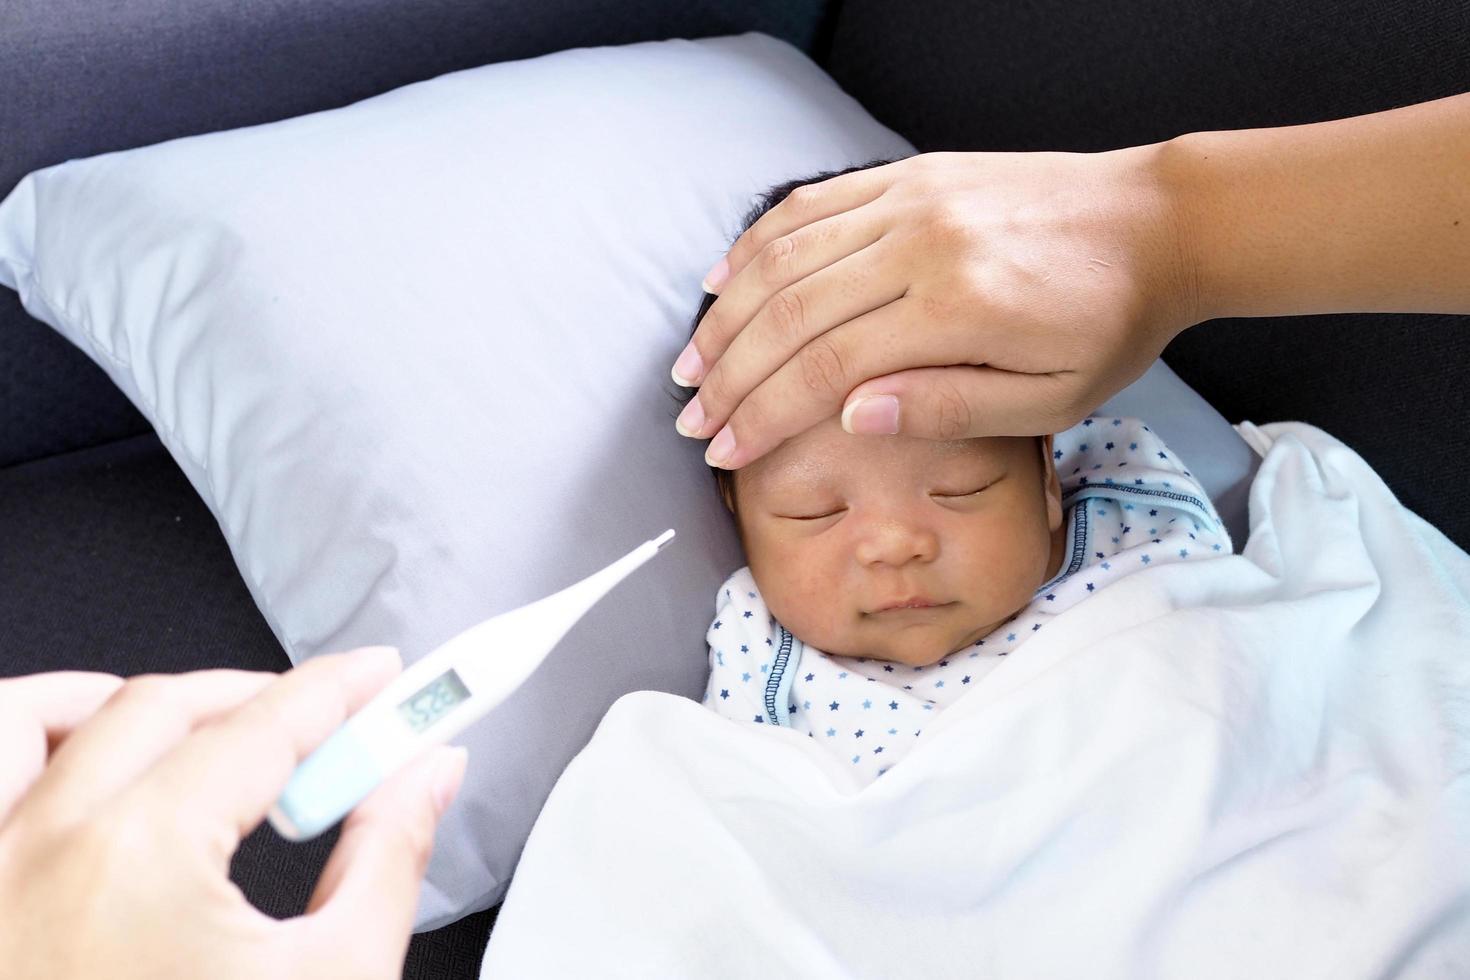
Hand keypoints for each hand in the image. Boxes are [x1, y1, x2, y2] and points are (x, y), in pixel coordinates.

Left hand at [0, 649, 467, 979]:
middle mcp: (35, 852)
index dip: (339, 689)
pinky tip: (82, 768)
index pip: (263, 725)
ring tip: (193, 726)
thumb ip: (390, 858)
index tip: (381, 680)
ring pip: (34, 717)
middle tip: (330, 729)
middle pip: (163, 705)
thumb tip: (425, 780)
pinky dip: (31, 747)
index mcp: (138, 862)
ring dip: (122, 702)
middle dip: (260, 697)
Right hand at [673, 147, 1200, 468]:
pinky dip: (759, 244)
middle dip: (730, 372)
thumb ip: (947, 409)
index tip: (723, 450)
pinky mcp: (910, 175)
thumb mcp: (1050, 399)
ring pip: (789, 254)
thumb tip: (850, 418)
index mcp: (959, 308)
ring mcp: (911, 199)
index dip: (764, 413)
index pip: (828, 366)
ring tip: (692, 363)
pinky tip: (726, 279)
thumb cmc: (1109, 323)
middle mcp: (922, 243)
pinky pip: (813, 205)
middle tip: (692, 418)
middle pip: (792, 311)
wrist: (1156, 224)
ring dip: (730, 313)